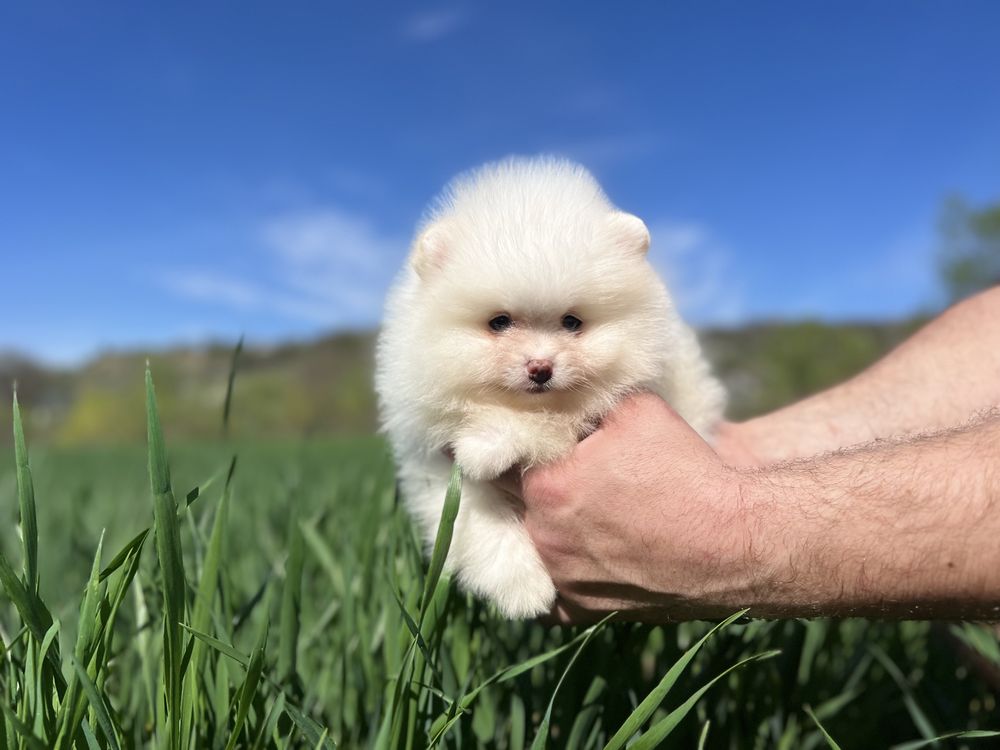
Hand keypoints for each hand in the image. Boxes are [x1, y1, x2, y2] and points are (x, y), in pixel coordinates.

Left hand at [502, 392, 757, 622]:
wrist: (735, 542)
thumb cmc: (686, 469)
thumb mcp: (635, 409)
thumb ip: (587, 404)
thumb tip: (565, 400)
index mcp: (545, 485)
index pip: (503, 455)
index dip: (514, 440)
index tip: (522, 433)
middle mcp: (542, 536)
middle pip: (511, 500)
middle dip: (524, 481)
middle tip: (540, 467)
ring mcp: (561, 580)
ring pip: (530, 543)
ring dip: (539, 524)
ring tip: (566, 507)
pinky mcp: (582, 612)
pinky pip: (548, 593)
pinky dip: (554, 572)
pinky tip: (568, 552)